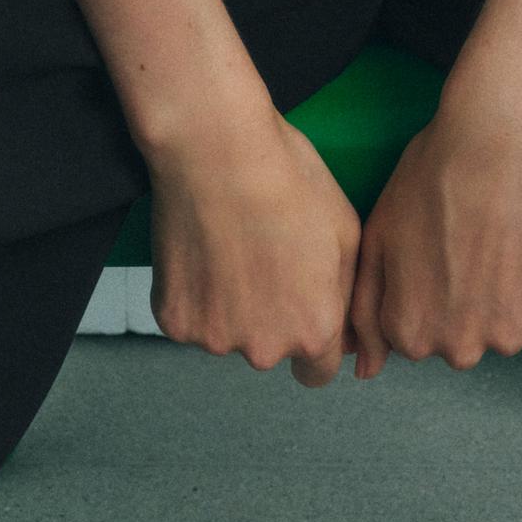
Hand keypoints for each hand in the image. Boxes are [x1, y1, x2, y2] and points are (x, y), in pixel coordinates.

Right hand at [143, 102, 364, 388]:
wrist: (217, 149)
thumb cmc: (287, 179)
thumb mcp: (346, 231)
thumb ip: (345, 294)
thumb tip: (344, 335)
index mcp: (314, 329)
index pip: (317, 372)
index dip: (311, 338)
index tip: (298, 307)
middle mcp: (265, 348)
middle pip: (270, 349)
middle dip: (269, 316)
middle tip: (261, 258)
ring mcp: (215, 337)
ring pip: (227, 332)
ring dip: (230, 305)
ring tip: (229, 244)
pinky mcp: (174, 319)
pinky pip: (189, 317)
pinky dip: (193, 293)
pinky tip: (201, 247)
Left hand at [345, 87, 521, 379]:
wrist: (497, 142)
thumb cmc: (433, 178)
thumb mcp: (378, 238)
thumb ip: (366, 311)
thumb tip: (365, 370)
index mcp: (410, 334)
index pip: (412, 335)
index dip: (421, 289)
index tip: (433, 253)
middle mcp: (457, 349)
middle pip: (456, 339)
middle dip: (459, 303)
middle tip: (464, 246)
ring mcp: (506, 336)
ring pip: (499, 328)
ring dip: (498, 299)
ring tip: (494, 241)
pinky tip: (521, 244)